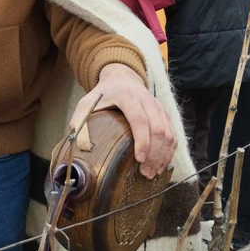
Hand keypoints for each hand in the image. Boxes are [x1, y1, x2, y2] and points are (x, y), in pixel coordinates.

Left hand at [68, 63, 175, 178]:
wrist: (122, 77)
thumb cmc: (103, 94)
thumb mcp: (87, 102)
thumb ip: (79, 120)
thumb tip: (76, 144)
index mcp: (127, 97)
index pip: (139, 120)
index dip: (142, 141)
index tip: (139, 159)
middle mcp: (146, 100)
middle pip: (157, 129)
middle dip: (154, 153)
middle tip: (146, 173)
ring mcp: (158, 106)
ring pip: (168, 133)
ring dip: (163, 155)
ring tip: (153, 172)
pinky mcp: (165, 113)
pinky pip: (173, 133)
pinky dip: (170, 150)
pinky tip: (162, 164)